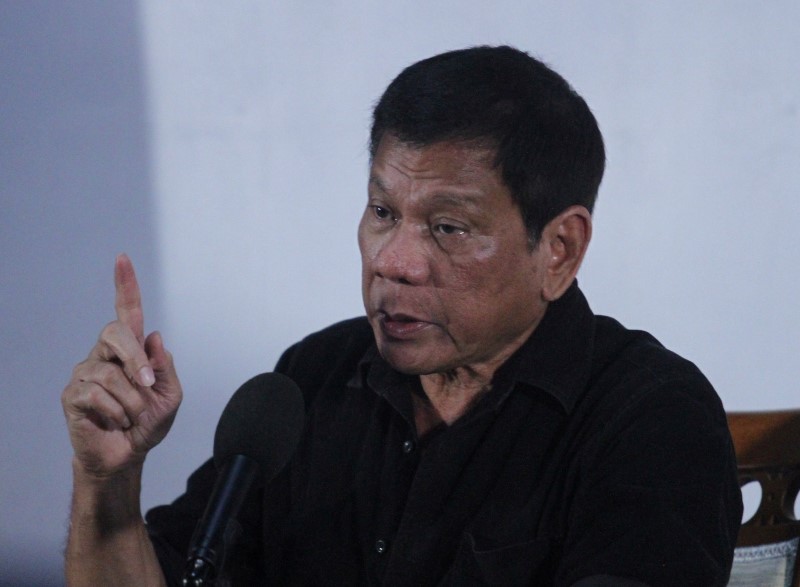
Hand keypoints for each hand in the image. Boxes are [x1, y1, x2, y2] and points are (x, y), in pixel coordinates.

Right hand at [62, 254, 182, 477]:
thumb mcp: (170, 396)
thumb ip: (165, 368)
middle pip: (114, 332)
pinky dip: (116, 412)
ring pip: (111, 374)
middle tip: (148, 386)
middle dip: (135, 359)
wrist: (127, 456)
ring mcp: (85, 372)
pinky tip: (115, 421)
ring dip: (132, 401)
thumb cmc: (147, 423)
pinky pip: (97, 395)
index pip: (126, 311)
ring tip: (131, 416)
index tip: (122, 259)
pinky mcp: (72, 394)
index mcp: (130, 350)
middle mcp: (104, 355)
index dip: (125, 285)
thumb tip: (153, 337)